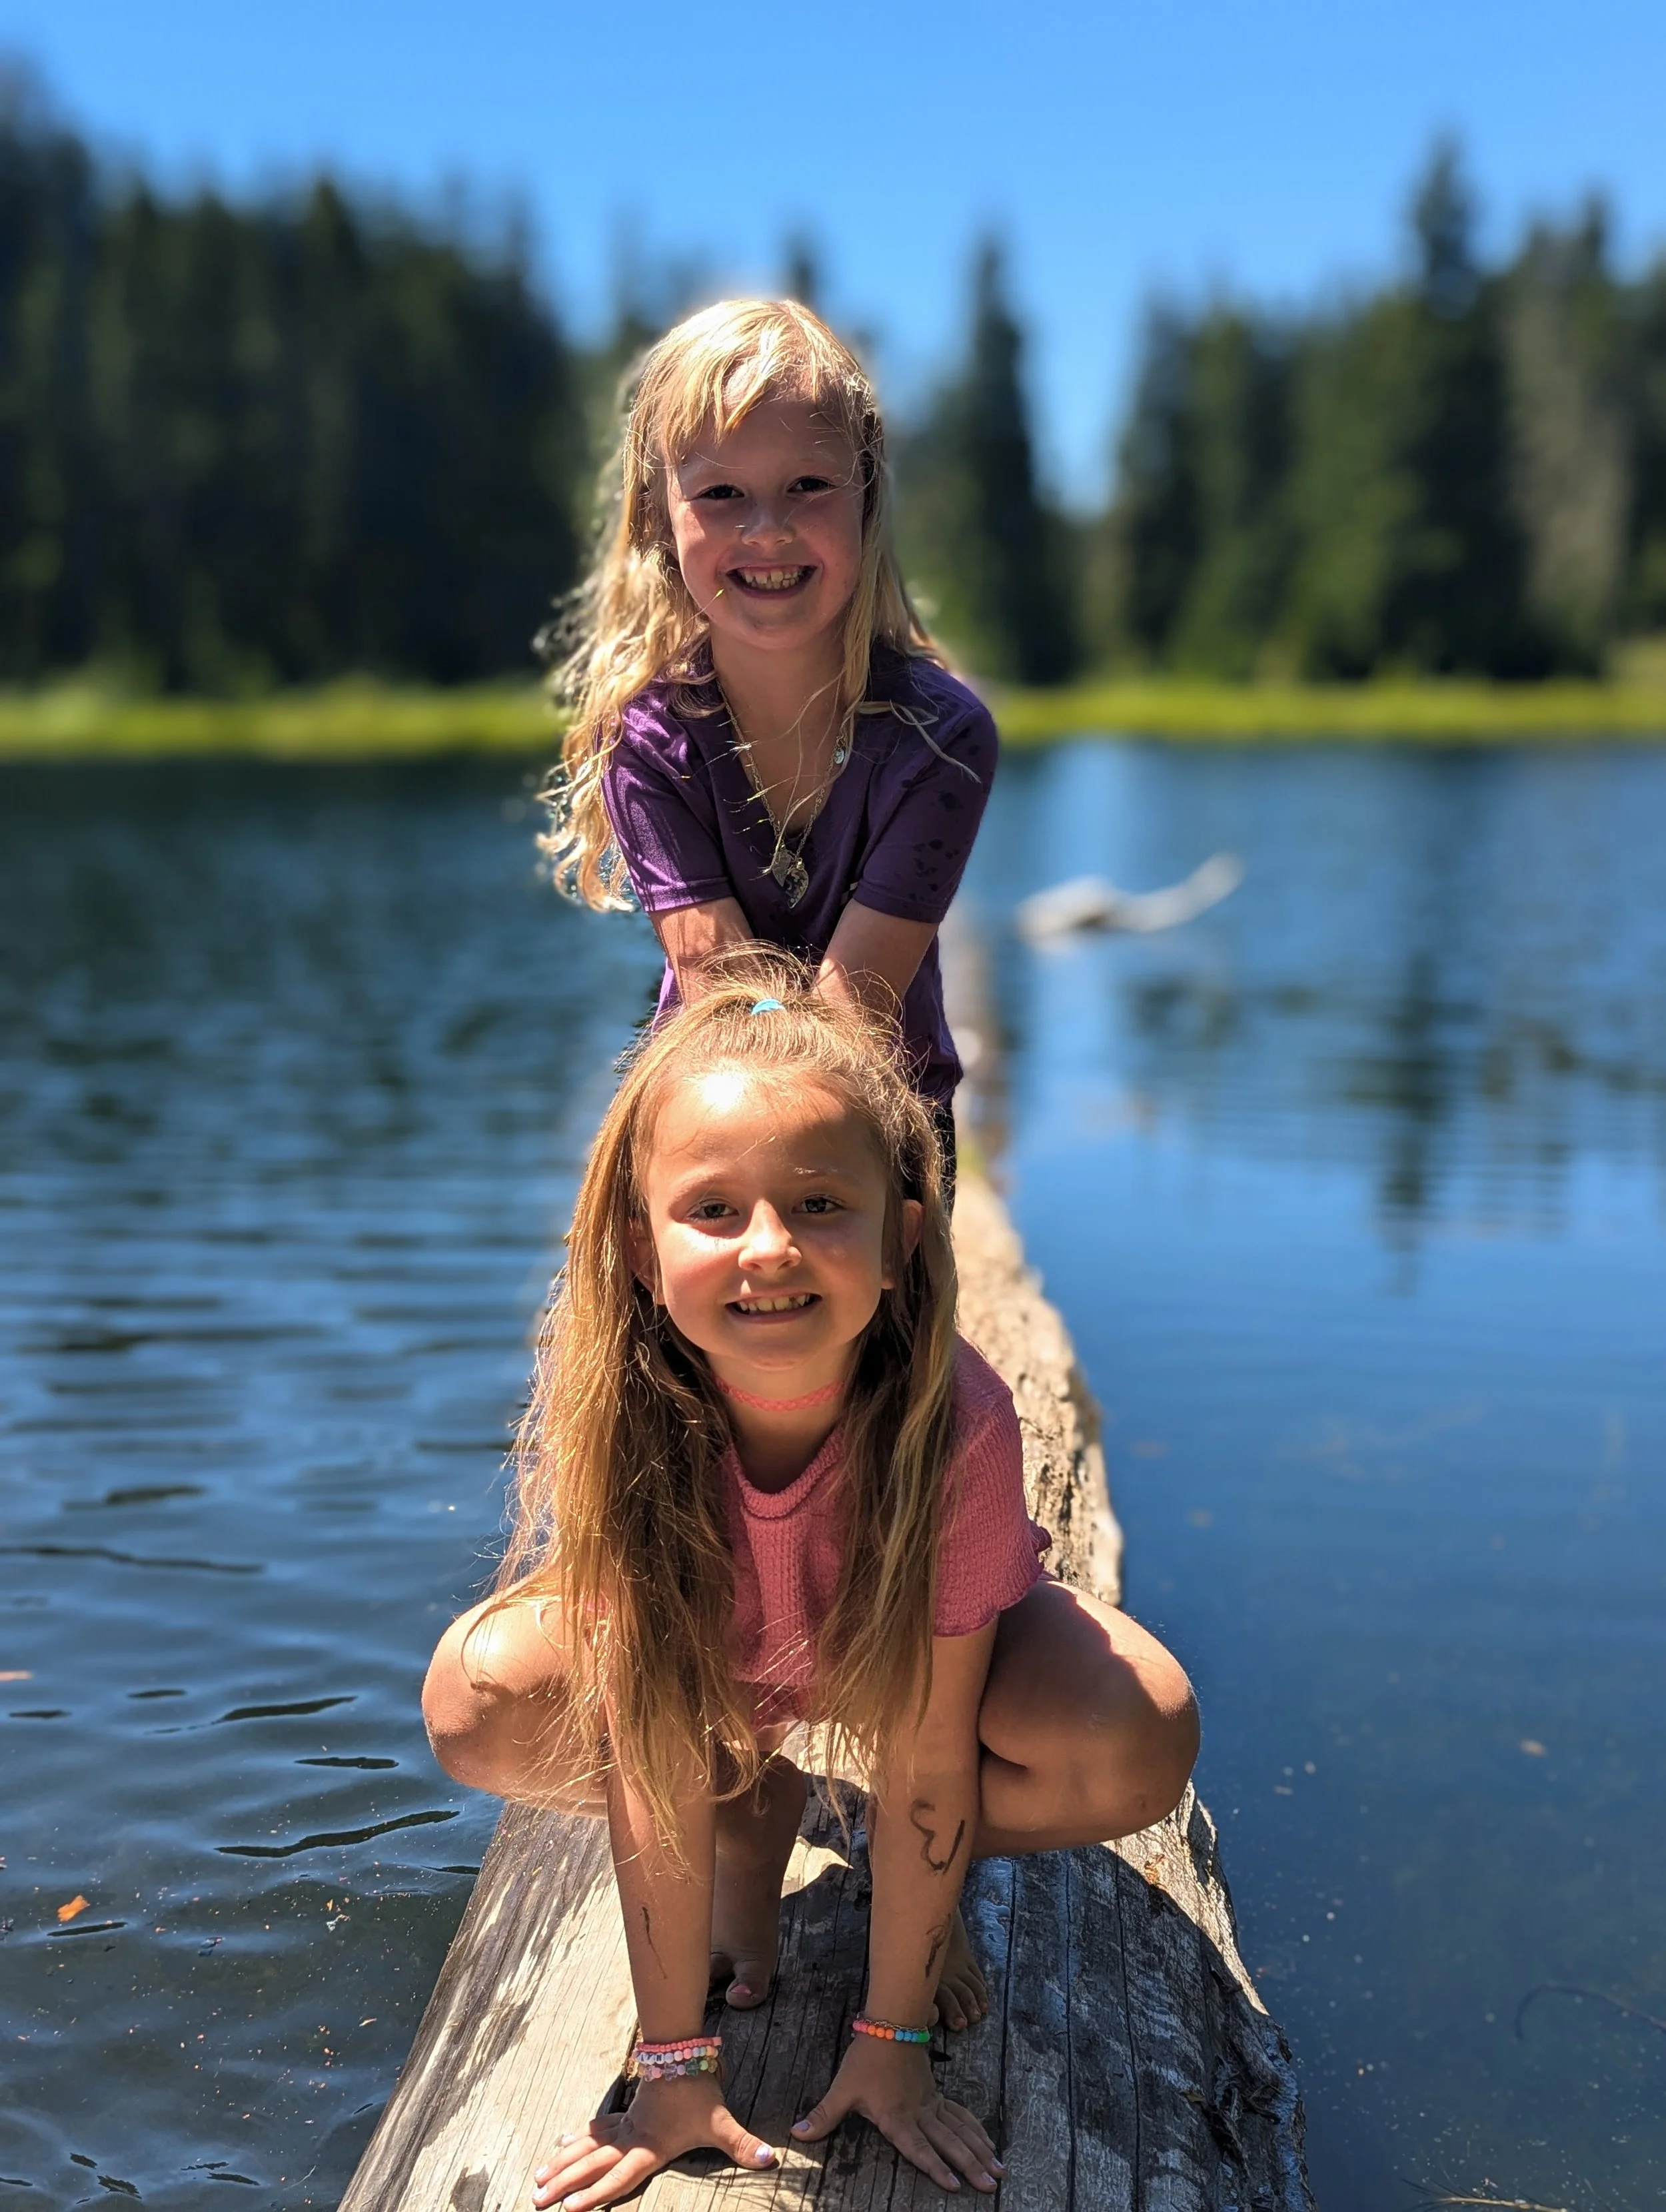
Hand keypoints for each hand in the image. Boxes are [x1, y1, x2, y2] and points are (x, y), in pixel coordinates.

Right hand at [532, 2074, 775, 2208]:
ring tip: (538, 2177)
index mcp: (650, 2147)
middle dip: (564, 2182)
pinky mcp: (628, 2112)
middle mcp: (632, 2138)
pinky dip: (577, 2137)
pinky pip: (597, 2128)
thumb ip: (742, 2143)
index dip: (595, 2194)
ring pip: (588, 2146)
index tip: (568, 2208)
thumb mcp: (721, 2121)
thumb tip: (771, 2159)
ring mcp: (626, 2124)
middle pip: (592, 2163)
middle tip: (535, 2198)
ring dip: (563, 2161)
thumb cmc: (701, 2089)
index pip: (619, 2176)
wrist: (683, 2049)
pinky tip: (561, 2142)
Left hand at [790, 2036, 1002, 2192]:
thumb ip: (822, 2115)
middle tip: (990, 2185)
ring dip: (980, 2150)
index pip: (919, 2148)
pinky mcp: (936, 2095)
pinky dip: (976, 2130)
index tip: (955, 2185)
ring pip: (960, 2130)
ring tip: (999, 2170)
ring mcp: (931, 2104)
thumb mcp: (842, 2089)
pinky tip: (989, 2142)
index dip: (935, 2167)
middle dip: (970, 2165)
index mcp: (897, 2118)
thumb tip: (796, 2134)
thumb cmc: (866, 2057)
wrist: (891, 2022)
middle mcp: (919, 2114)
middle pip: (949, 2142)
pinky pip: (960, 2115)